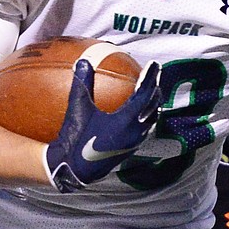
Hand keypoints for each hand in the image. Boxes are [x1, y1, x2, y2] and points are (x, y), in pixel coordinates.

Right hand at [45, 59, 162, 191]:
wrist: (73, 168)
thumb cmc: (76, 137)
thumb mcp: (78, 108)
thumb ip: (83, 83)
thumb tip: (82, 60)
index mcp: (126, 121)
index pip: (145, 94)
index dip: (151, 77)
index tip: (154, 64)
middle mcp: (136, 131)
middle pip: (153, 105)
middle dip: (155, 87)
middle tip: (154, 73)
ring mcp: (136, 141)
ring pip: (152, 118)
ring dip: (154, 102)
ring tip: (152, 89)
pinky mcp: (132, 148)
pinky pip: (147, 127)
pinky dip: (148, 114)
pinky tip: (141, 110)